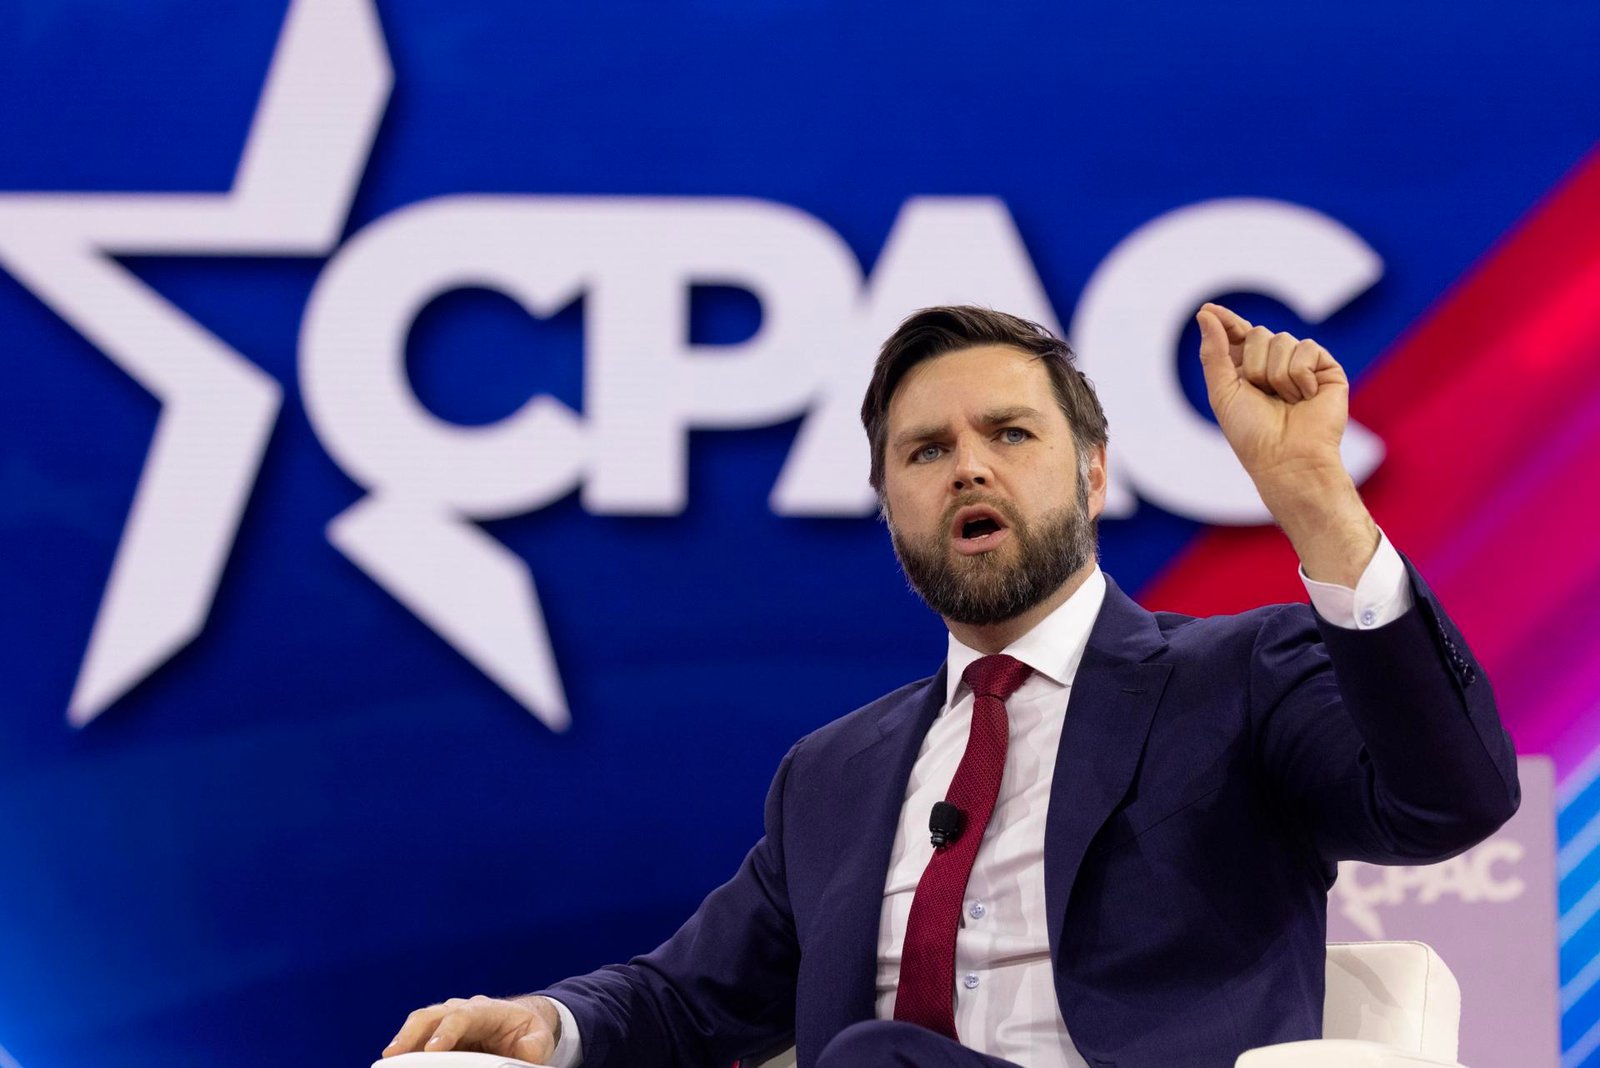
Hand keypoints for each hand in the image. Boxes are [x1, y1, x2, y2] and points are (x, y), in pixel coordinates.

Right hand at [383, 994, 560, 1061]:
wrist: (520, 1023)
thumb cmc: (526, 1031)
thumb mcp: (537, 1037)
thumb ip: (534, 1046)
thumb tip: (526, 1052)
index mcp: (485, 1010)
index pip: (462, 1016)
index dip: (446, 1031)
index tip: (433, 1049)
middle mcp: (461, 1010)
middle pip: (431, 1015)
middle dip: (411, 1033)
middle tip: (394, 1054)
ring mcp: (446, 1020)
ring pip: (419, 1024)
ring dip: (402, 1040)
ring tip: (387, 1061)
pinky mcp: (438, 1033)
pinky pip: (417, 1038)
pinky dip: (406, 1048)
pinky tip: (396, 1062)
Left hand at [1194, 302, 1376, 584]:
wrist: (1287, 458)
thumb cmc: (1252, 432)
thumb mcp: (1222, 392)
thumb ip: (1213, 353)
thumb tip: (1205, 313)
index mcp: (1247, 370)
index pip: (1237, 336)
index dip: (1226, 322)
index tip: (1207, 309)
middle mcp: (1274, 365)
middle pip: (1259, 333)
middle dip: (1254, 364)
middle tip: (1262, 394)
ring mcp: (1302, 366)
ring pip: (1282, 340)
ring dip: (1277, 374)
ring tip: (1285, 401)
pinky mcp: (1326, 369)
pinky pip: (1306, 349)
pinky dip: (1300, 376)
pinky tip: (1306, 397)